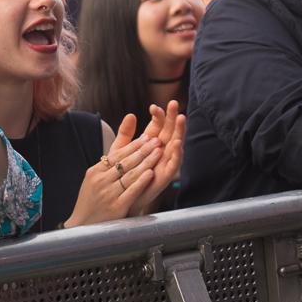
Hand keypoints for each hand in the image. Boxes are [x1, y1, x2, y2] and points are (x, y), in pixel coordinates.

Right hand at [64, 135, 160, 227]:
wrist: (83, 226)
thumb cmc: (91, 202)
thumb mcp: (94, 179)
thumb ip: (107, 165)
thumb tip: (122, 150)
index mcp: (95, 172)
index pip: (117, 154)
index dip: (134, 145)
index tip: (146, 137)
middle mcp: (101, 181)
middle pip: (126, 162)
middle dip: (143, 150)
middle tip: (156, 141)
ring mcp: (108, 194)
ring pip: (130, 174)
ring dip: (146, 161)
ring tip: (158, 152)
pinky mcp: (116, 207)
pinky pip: (131, 191)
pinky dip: (141, 181)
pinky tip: (151, 173)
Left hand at [128, 101, 184, 216]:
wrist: (120, 198)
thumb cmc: (121, 175)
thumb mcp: (120, 151)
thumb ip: (126, 133)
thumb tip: (130, 114)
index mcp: (150, 144)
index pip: (157, 126)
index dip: (158, 116)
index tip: (154, 106)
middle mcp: (160, 152)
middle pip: (169, 131)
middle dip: (172, 117)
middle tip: (174, 103)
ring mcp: (163, 164)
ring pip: (175, 145)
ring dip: (179, 132)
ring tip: (181, 118)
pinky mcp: (164, 177)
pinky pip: (173, 165)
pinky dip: (176, 154)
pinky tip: (177, 144)